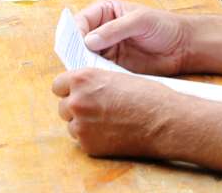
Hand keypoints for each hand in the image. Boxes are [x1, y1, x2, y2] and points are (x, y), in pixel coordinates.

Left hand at [52, 67, 175, 157]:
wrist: (163, 121)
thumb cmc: (147, 95)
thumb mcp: (117, 77)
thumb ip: (94, 82)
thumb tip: (81, 89)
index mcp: (83, 79)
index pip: (58, 85)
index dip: (69, 89)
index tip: (77, 92)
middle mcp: (77, 101)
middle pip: (62, 106)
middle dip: (76, 107)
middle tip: (97, 108)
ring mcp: (80, 125)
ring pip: (71, 124)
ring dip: (84, 123)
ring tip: (107, 120)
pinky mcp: (88, 145)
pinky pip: (83, 140)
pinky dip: (93, 137)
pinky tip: (112, 132)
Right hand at [72, 0, 192, 76]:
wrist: (182, 47)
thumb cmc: (164, 26)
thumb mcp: (141, 21)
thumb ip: (115, 29)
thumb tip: (89, 41)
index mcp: (104, 11)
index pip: (80, 21)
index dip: (75, 34)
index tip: (79, 46)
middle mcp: (100, 30)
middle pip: (78, 42)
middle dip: (76, 53)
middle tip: (80, 64)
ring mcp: (105, 49)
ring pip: (84, 59)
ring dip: (85, 67)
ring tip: (92, 73)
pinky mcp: (112, 66)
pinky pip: (97, 72)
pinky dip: (96, 76)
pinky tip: (100, 80)